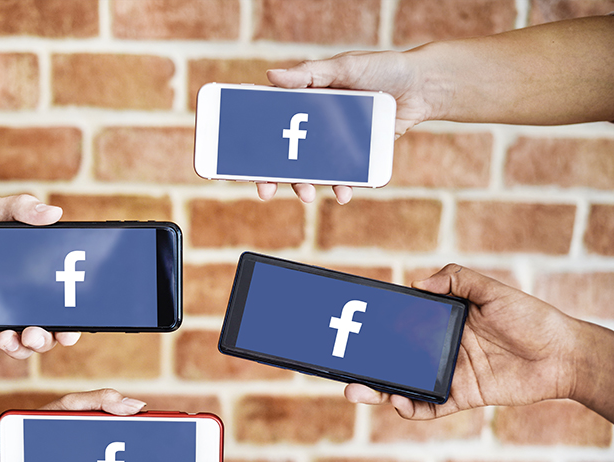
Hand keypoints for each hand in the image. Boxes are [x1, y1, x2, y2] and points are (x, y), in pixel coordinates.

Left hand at [0, 187, 80, 362]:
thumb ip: (20, 208)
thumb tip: (53, 213)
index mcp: (28, 274)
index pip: (58, 305)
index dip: (70, 323)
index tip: (71, 331)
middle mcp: (14, 297)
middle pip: (42, 333)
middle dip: (44, 341)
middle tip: (34, 333)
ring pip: (15, 345)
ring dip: (18, 349)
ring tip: (8, 337)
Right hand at [256, 49, 440, 203]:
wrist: (422, 86)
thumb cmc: (381, 69)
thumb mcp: (344, 66)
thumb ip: (309, 74)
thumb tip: (271, 77)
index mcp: (304, 102)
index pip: (270, 124)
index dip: (254, 143)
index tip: (238, 161)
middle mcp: (315, 125)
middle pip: (285, 155)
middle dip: (273, 175)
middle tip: (266, 189)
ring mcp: (335, 143)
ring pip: (311, 170)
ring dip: (304, 185)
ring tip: (307, 195)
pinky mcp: (356, 156)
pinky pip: (343, 176)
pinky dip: (341, 186)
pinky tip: (343, 193)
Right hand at [344, 264, 580, 418]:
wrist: (562, 354)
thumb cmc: (529, 317)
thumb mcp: (491, 290)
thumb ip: (457, 278)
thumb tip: (418, 283)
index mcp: (441, 322)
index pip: (400, 326)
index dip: (377, 330)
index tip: (355, 329)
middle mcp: (438, 349)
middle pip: (394, 360)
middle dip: (366, 368)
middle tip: (345, 373)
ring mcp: (447, 374)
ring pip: (404, 385)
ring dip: (379, 390)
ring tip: (359, 391)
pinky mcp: (460, 396)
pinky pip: (430, 406)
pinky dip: (412, 408)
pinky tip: (399, 403)